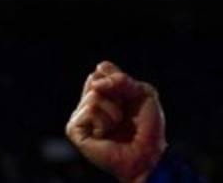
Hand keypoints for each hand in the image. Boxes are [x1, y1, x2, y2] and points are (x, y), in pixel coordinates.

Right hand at [66, 61, 166, 182]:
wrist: (147, 152)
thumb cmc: (147, 126)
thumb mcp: (143, 93)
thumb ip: (122, 80)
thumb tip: (96, 83)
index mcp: (105, 91)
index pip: (103, 69)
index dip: (119, 79)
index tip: (130, 96)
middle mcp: (90, 102)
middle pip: (96, 79)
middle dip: (118, 94)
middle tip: (124, 113)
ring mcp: (81, 115)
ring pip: (94, 95)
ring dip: (113, 110)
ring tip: (116, 125)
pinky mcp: (74, 129)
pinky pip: (90, 109)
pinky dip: (104, 120)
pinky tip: (105, 133)